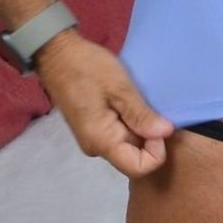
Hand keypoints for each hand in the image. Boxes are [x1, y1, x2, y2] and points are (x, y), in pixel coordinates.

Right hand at [33, 34, 174, 177]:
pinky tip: (128, 103)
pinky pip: (119, 136)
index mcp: (101, 141)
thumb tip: (166, 133)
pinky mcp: (93, 130)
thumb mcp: (119, 87)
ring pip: (128, 146)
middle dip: (149, 138)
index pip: (138, 168)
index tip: (158, 124)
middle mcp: (96, 148)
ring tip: (137, 102)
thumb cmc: (86, 67)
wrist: (56, 54)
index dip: (156, 151)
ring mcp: (93, 140)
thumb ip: (141, 114)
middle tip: (151, 108)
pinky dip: (130, 124)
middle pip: (134, 157)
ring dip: (140, 129)